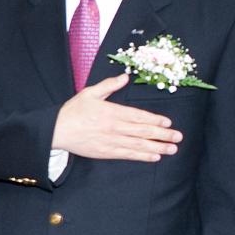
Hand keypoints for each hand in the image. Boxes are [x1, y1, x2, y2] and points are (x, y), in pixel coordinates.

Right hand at [51, 74, 181, 161]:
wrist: (56, 131)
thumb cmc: (73, 111)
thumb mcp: (89, 93)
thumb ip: (109, 85)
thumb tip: (125, 77)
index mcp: (111, 112)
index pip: (138, 116)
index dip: (154, 120)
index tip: (167, 122)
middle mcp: (114, 127)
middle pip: (142, 132)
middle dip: (162, 135)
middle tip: (177, 137)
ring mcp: (110, 141)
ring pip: (138, 145)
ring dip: (157, 147)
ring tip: (172, 149)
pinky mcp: (105, 152)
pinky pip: (127, 154)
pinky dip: (142, 156)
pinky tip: (154, 157)